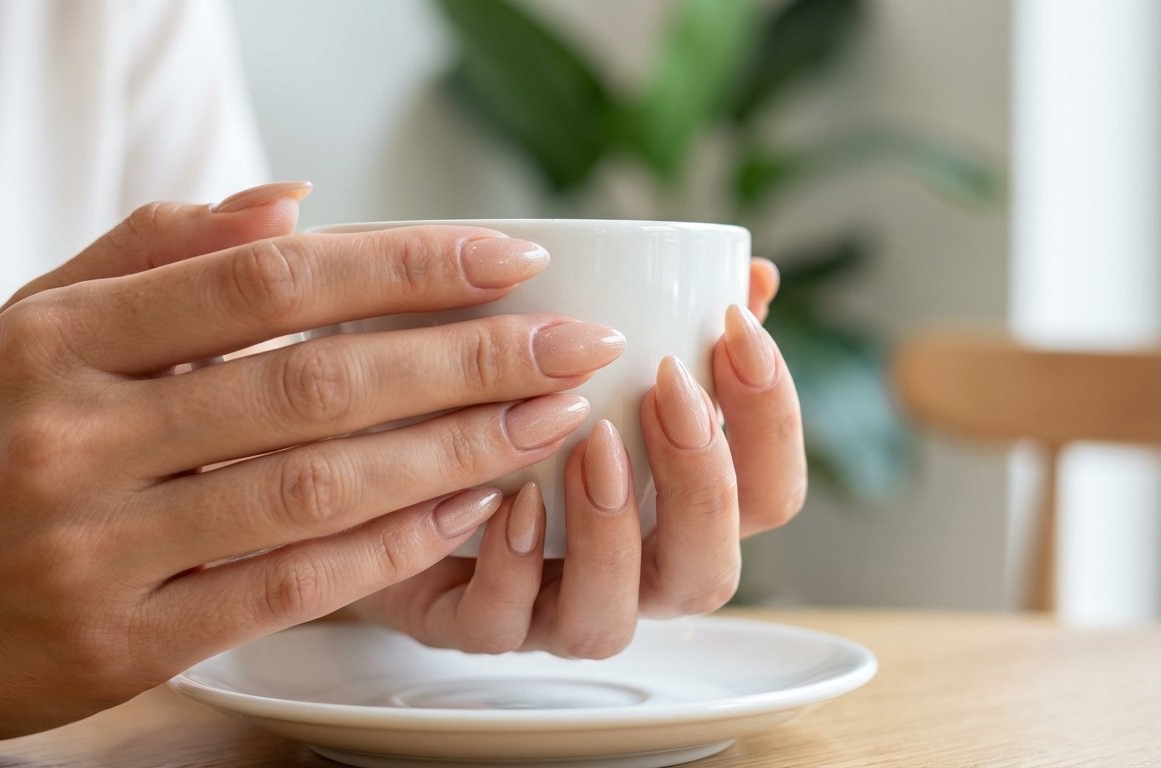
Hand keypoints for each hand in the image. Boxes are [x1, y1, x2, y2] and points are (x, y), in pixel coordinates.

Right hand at [0, 183, 626, 743]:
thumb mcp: (30, 329)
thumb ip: (154, 254)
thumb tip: (294, 203)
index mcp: (61, 340)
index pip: (267, 282)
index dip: (402, 267)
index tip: (507, 260)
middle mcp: (77, 438)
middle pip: (313, 382)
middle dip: (465, 359)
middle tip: (572, 343)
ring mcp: (99, 547)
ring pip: (316, 487)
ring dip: (453, 450)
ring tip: (549, 419)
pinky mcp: (123, 640)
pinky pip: (288, 586)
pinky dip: (391, 547)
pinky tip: (469, 508)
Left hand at [350, 258, 804, 657]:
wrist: (389, 455)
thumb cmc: (515, 400)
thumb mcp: (591, 348)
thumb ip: (674, 319)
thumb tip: (756, 277)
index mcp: (679, 511)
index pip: (768, 495)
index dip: (771, 420)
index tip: (734, 327)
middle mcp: (630, 574)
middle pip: (709, 573)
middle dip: (704, 482)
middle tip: (668, 387)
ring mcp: (551, 609)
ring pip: (610, 624)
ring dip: (609, 534)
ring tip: (590, 443)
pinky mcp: (470, 624)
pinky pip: (499, 623)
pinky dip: (510, 564)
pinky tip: (509, 500)